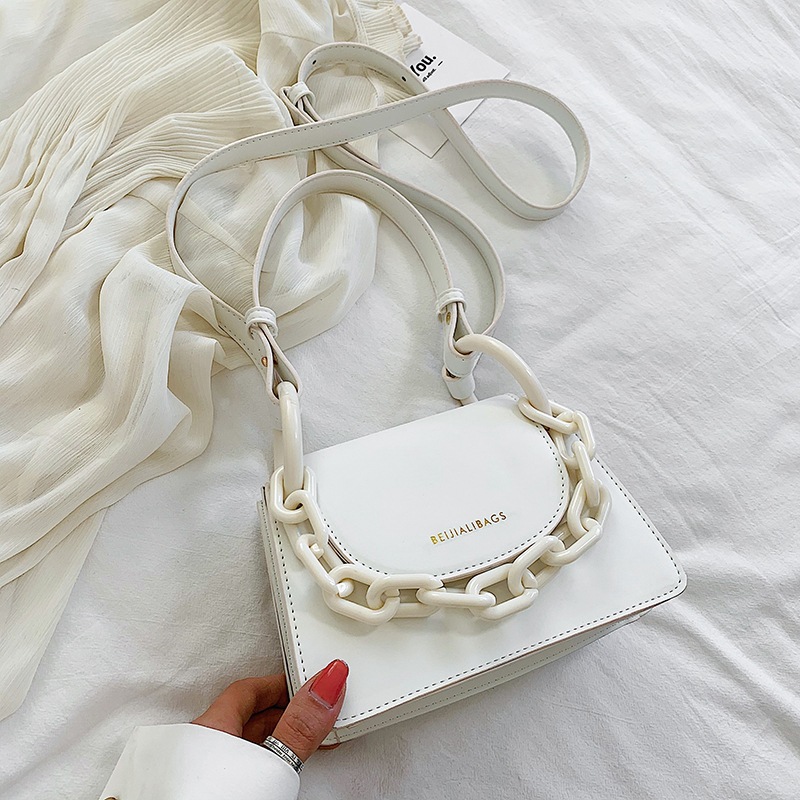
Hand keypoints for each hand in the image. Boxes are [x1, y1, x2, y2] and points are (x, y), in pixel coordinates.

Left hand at [191, 660, 348, 761]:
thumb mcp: (270, 766)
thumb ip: (300, 726)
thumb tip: (327, 683)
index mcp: (206, 730)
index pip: (249, 689)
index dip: (284, 684)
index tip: (312, 685)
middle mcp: (195, 750)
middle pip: (246, 714)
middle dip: (284, 711)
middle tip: (315, 713)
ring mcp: (197, 775)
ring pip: (240, 743)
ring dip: (274, 739)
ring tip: (302, 745)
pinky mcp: (201, 794)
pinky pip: (234, 767)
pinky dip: (261, 763)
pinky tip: (276, 772)